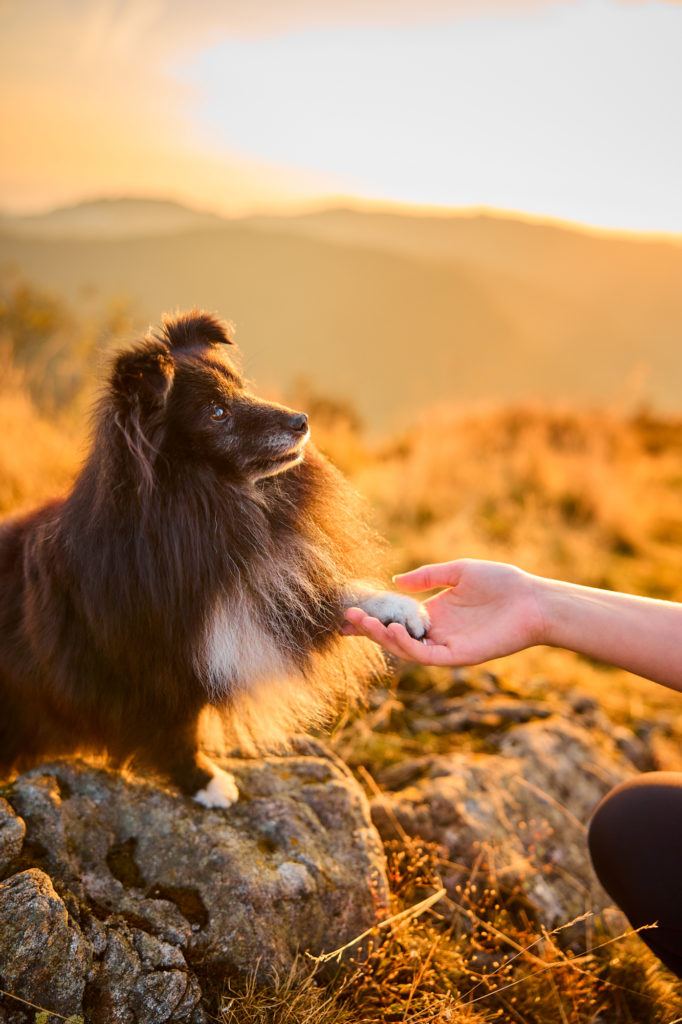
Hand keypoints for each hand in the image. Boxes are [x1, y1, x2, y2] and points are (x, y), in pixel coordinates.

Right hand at [343, 559, 544, 666]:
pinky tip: (394, 629)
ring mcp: (445, 646)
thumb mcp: (459, 571)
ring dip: (382, 637)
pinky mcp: (457, 656)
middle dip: (369, 629)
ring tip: (364, 622)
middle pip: (394, 635)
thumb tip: (395, 582)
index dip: (373, 616)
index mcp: (434, 613)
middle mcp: (436, 632)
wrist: (532, 600)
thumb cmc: (502, 582)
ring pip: (405, 648)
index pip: (395, 617)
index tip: (348, 610)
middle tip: (347, 618)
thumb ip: (428, 577)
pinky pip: (425, 655)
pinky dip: (407, 645)